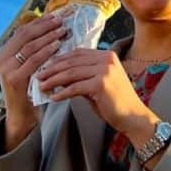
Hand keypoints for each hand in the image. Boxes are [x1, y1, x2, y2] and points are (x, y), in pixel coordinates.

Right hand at [0, 13, 67, 149]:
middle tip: (62, 20)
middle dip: (45, 25)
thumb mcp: (29, 65)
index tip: (56, 14)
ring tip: (63, 30)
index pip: (23, 30)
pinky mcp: (14, 79)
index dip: (40, 21)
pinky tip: (58, 45)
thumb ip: (35, 50)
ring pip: (30, 46)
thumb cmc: (30, 87)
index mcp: (4, 52)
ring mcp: (6, 68)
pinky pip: (33, 60)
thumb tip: (54, 27)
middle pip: (25, 34)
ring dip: (49, 36)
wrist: (22, 114)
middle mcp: (2, 58)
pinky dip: (46, 51)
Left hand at [36, 49, 154, 135]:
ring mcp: (105, 70)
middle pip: (72, 61)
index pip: (77, 53)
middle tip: (38, 76)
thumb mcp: (97, 83)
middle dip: (52, 69)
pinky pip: (75, 87)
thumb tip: (58, 75)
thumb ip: (81, 76)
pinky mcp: (100, 84)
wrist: (133, 116)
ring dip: (53, 80)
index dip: (59, 59)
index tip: (45, 66)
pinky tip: (53, 98)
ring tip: (42, 86)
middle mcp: (106, 59)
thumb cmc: (115, 102)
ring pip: (71, 73)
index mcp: (107, 55)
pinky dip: (62, 93)